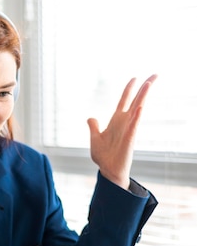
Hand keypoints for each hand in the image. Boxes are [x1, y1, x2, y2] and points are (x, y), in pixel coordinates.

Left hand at [87, 74, 157, 188]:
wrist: (107, 171)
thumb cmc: (103, 156)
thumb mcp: (95, 138)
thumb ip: (93, 127)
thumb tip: (91, 118)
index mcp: (116, 121)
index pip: (124, 100)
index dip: (129, 89)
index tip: (134, 78)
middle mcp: (124, 122)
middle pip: (136, 101)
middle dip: (145, 87)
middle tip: (155, 74)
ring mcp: (128, 130)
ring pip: (138, 109)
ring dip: (143, 97)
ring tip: (149, 83)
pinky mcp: (129, 139)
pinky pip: (133, 126)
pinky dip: (136, 117)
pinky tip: (140, 108)